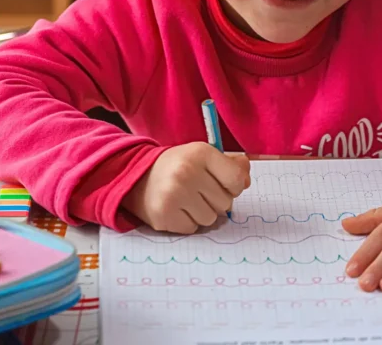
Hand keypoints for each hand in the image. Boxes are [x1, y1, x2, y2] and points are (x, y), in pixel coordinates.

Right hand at [123, 143, 250, 233]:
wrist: (136, 176)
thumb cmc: (177, 166)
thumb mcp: (202, 156)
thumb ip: (230, 165)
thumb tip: (246, 179)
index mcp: (201, 153)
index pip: (237, 180)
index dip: (233, 186)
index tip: (221, 183)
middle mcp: (187, 172)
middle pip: (225, 203)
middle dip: (215, 200)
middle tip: (197, 190)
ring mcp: (174, 195)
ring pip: (210, 218)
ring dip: (202, 213)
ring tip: (185, 200)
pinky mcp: (164, 215)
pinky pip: (193, 229)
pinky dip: (187, 222)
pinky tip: (176, 209)